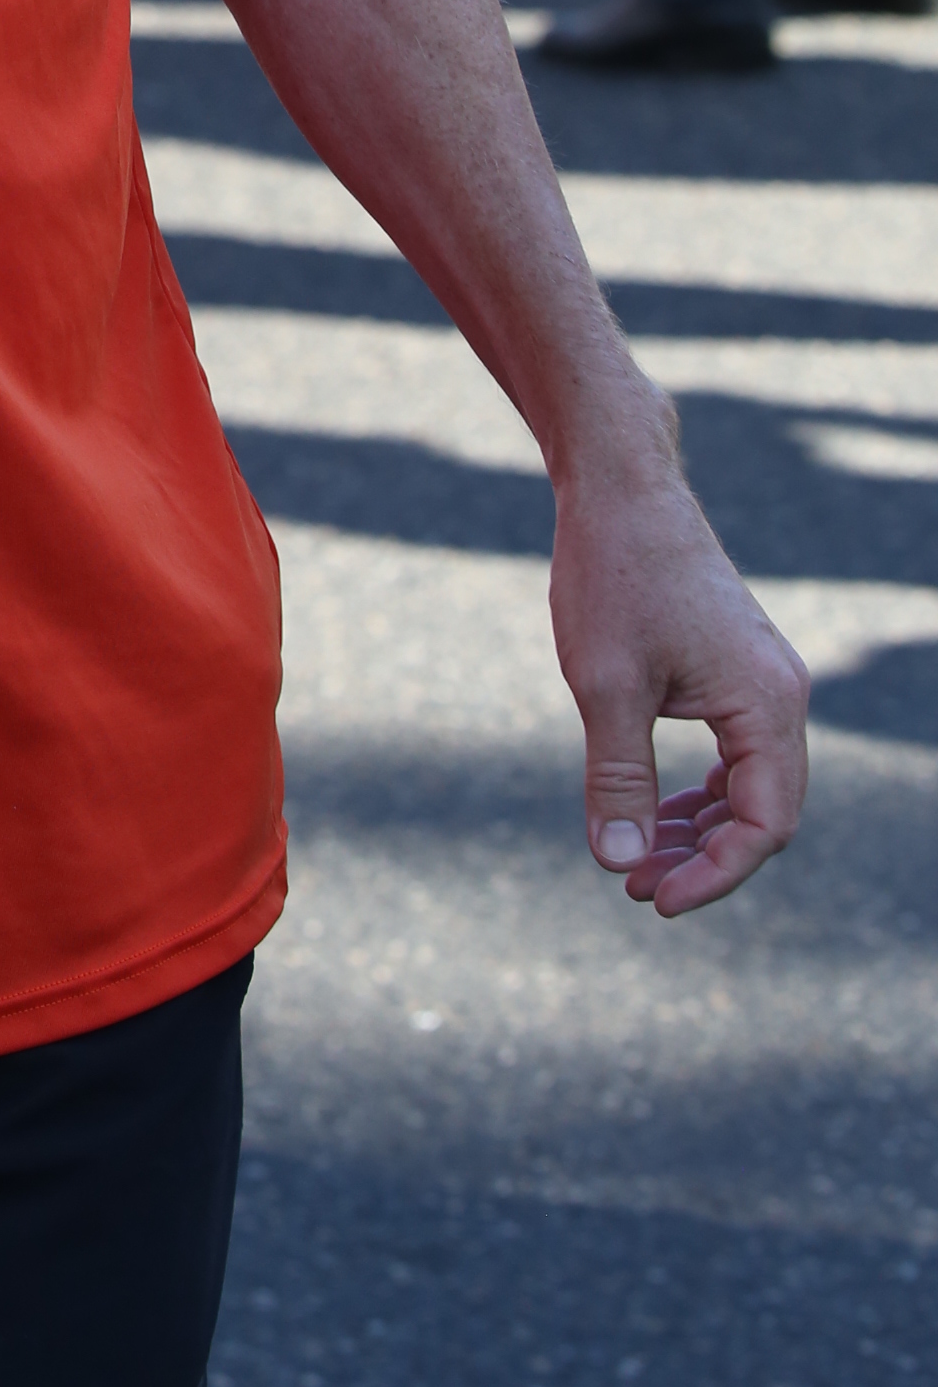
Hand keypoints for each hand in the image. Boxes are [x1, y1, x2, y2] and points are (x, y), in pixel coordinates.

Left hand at [550, 454, 807, 914]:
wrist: (619, 487)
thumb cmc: (614, 575)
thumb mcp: (605, 685)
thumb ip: (617, 778)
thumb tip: (617, 862)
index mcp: (768, 704)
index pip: (765, 825)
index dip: (714, 875)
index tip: (651, 899)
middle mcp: (781, 694)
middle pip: (763, 812)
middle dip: (703, 858)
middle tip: (633, 885)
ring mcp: (761, 679)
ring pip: (747, 784)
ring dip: (697, 827)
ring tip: (634, 856)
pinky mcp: (733, 667)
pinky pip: (732, 750)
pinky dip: (696, 787)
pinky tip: (650, 805)